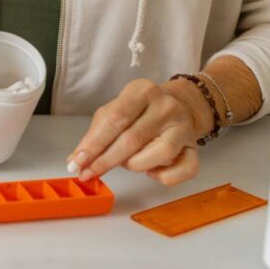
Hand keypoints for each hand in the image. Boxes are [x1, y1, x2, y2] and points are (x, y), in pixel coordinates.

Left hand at [68, 78, 210, 185]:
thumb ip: (94, 135)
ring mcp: (183, 127)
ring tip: (126, 162)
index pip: (115, 119)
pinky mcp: (195, 148)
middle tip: (88, 173)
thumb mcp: (112, 113)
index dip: (94, 144)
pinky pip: (183, 170)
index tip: (78, 162)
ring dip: (134, 166)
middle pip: (132, 139)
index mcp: (142, 91)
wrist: (178, 107)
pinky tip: (150, 170)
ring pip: (157, 156)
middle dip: (105, 161)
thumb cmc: (137, 112)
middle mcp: (166, 106)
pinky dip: (163, 177)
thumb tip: (74, 162)